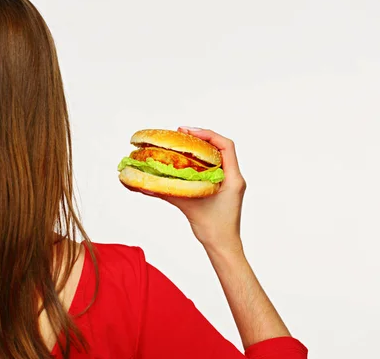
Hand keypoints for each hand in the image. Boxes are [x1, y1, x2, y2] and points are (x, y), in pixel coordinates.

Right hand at [161, 127, 246, 254]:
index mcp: (233, 178)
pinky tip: (185, 162)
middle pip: (220, 148)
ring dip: (199, 149)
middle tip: (180, 134)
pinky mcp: (222, 189)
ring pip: (217, 157)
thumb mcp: (189, 207)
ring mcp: (229, 183)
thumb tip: (146, 184)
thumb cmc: (213, 230)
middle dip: (200, 138)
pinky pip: (212, 168)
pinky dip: (199, 162)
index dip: (206, 134)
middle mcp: (234, 177)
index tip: (187, 132)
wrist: (223, 247)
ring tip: (181, 145)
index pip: (225, 146)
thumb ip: (168, 193)